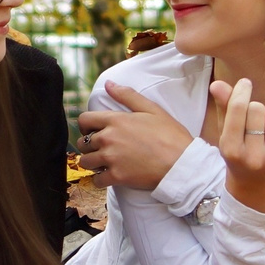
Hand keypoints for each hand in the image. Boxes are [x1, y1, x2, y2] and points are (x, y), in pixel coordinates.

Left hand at [74, 83, 194, 191]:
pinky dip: (100, 180)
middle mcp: (108, 138)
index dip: (86, 126)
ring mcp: (111, 159)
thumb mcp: (152, 110)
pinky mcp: (116, 177)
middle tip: (101, 149)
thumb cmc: (171, 136)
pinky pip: (96, 180)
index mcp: (115, 120)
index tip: (92, 131)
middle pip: (83, 143)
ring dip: (93, 163)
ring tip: (104, 163)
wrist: (182, 165)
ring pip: (86, 162)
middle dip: (89, 146)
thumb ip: (127, 96)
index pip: (84, 120)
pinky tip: (109, 177)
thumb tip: (109, 84)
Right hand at [212, 76, 264, 213]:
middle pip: (257, 108)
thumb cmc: (239, 152)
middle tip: (253, 122)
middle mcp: (253, 157)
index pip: (238, 109)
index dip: (242, 91)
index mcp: (231, 150)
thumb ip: (224, 107)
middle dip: (255, 109)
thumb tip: (218, 84)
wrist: (256, 186)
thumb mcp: (226, 133)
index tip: (245, 84)